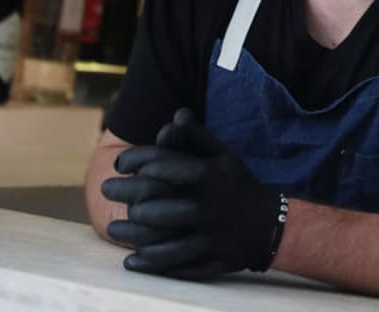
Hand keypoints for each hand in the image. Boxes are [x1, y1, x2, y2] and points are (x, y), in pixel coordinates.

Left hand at [100, 108, 281, 278]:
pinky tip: (134, 260)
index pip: (162, 166)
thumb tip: (178, 114)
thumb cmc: (237, 185)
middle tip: (108, 191)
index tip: (119, 164)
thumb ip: (198, 137)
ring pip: (162, 238)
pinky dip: (151, 264)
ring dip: (132, 234)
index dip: (135, 161)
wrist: (270, 225)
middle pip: (157, 204)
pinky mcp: (212, 260)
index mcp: (209, 176)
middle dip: (126, 197)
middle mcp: (209, 206)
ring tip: (113, 228)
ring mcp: (210, 235)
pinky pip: (177, 264)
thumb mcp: (223, 157)